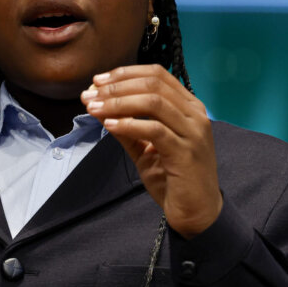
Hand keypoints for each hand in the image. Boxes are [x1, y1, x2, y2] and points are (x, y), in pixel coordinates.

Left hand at [80, 64, 221, 238]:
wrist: (197, 212)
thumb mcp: (144, 147)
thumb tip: (98, 106)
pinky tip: (110, 124)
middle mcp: (195, 115)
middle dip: (117, 86)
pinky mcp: (186, 152)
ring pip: (154, 102)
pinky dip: (129, 124)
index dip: (125, 74)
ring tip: (94, 107)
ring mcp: (193, 132)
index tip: (98, 81)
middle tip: (90, 94)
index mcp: (188, 107)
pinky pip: (155, 130)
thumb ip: (125, 126)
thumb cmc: (173, 178)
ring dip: (118, 102)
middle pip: (153, 84)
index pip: (157, 75)